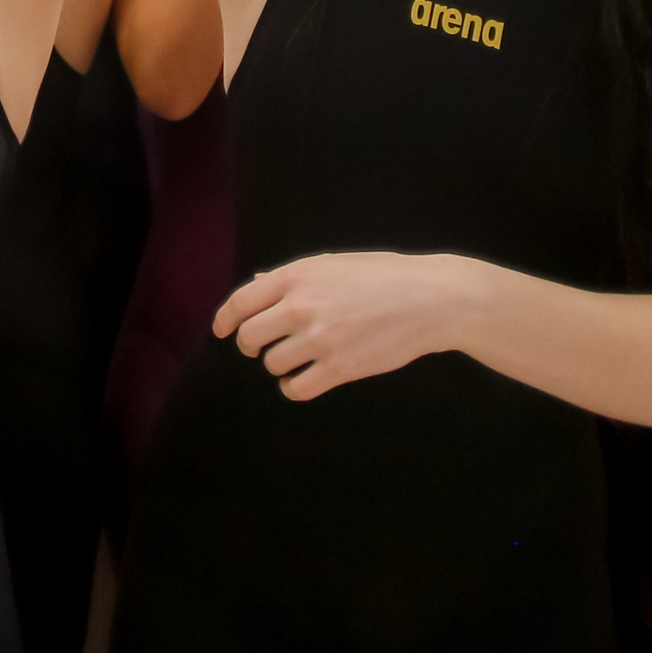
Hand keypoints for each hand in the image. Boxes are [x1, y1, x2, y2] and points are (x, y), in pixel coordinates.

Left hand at [215, 249, 475, 400]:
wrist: (430, 298)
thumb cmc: (383, 277)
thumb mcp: (332, 264)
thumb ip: (293, 278)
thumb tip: (256, 282)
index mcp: (297, 275)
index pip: (241, 301)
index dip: (225, 319)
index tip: (222, 331)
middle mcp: (302, 306)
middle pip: (250, 337)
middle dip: (252, 345)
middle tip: (264, 347)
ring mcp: (320, 338)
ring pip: (272, 363)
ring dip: (279, 365)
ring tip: (296, 359)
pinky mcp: (339, 367)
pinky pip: (296, 388)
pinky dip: (293, 387)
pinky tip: (303, 379)